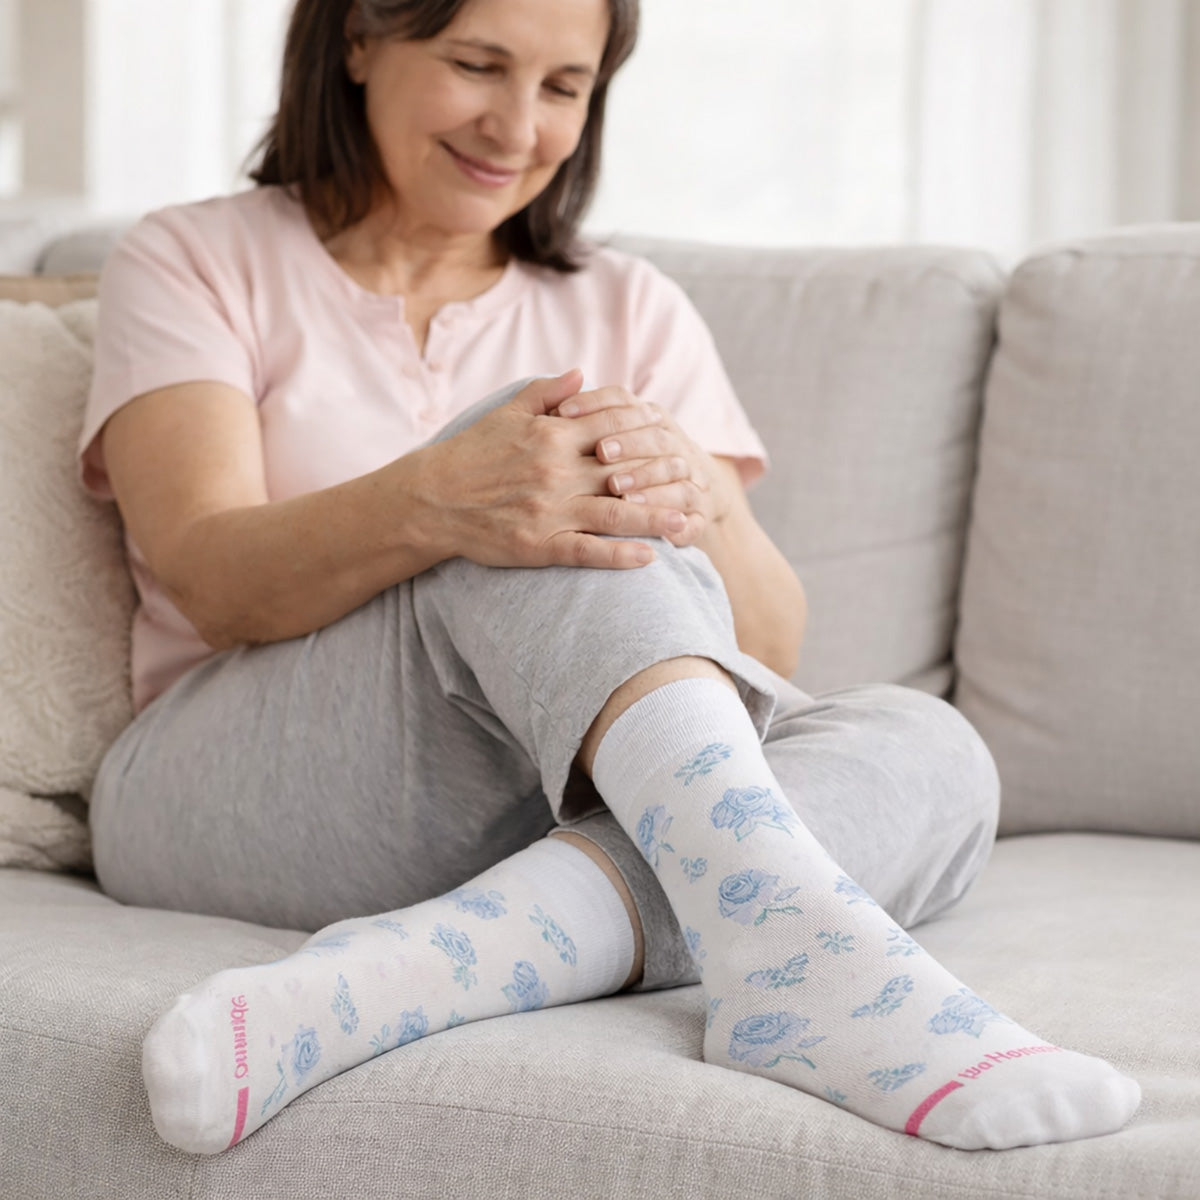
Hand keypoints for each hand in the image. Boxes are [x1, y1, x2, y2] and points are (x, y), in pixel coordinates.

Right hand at [414, 370, 688, 568]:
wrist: (430, 498)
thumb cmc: (470, 453)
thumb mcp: (506, 411)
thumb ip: (547, 392)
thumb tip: (583, 374)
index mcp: (552, 435)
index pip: (614, 431)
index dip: (650, 437)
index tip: (678, 442)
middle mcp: (555, 471)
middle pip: (625, 474)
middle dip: (665, 481)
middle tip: (699, 488)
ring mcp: (548, 510)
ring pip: (613, 514)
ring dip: (654, 521)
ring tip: (687, 526)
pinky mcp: (537, 544)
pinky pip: (586, 551)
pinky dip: (618, 555)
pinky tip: (647, 558)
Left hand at [556, 386, 731, 546]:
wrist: (686, 501)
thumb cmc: (629, 469)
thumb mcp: (606, 443)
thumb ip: (581, 424)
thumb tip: (551, 406)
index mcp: (646, 418)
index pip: (623, 402)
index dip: (594, 404)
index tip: (562, 412)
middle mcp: (672, 441)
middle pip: (653, 434)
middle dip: (626, 442)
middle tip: (600, 451)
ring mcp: (690, 474)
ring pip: (673, 468)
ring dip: (646, 475)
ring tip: (617, 487)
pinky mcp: (699, 508)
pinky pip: (688, 504)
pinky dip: (666, 507)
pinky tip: (643, 512)